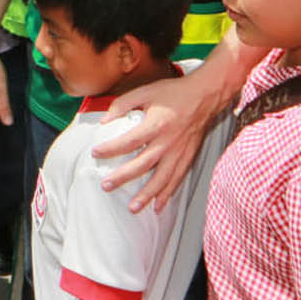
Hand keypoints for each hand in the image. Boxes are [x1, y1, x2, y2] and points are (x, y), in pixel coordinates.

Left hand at [91, 69, 238, 211]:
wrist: (205, 96)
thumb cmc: (173, 93)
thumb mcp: (145, 91)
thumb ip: (122, 104)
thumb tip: (104, 121)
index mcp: (157, 124)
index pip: (130, 140)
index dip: (111, 148)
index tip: (95, 153)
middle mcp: (168, 141)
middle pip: (143, 164)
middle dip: (124, 177)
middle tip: (106, 186)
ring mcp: (179, 152)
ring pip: (162, 178)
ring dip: (147, 195)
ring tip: (133, 208)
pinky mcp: (188, 157)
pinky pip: (177, 179)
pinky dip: (167, 194)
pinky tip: (158, 206)